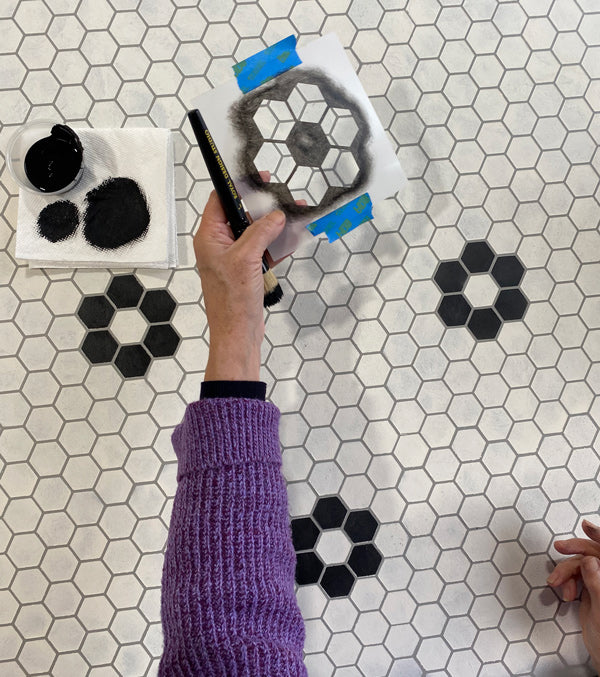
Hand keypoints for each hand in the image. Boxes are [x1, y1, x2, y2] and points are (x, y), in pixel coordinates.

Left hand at [194, 189, 284, 380]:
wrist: (238, 334)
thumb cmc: (232, 302)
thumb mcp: (246, 259)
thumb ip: (261, 232)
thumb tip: (276, 216)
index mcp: (209, 237)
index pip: (220, 200)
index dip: (238, 185)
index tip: (258, 178)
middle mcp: (219, 245)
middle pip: (242, 215)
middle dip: (263, 206)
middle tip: (282, 196)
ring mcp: (234, 258)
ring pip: (256, 233)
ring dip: (275, 226)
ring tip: (295, 214)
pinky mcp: (247, 271)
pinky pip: (263, 251)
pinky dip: (277, 244)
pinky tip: (294, 236)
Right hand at [547, 519, 599, 669]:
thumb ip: (596, 582)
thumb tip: (590, 561)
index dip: (598, 536)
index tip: (586, 526)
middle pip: (593, 555)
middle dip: (575, 551)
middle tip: (560, 547)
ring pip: (581, 566)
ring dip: (566, 572)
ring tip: (558, 584)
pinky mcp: (591, 592)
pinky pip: (576, 577)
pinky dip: (567, 582)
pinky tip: (565, 591)